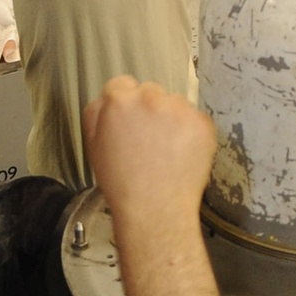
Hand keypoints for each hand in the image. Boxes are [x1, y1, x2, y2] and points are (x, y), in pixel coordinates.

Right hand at [82, 77, 215, 221]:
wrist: (154, 210)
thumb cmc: (123, 184)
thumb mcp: (93, 145)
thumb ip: (96, 113)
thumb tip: (106, 99)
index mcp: (120, 102)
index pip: (121, 85)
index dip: (124, 105)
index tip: (129, 120)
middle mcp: (151, 99)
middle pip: (149, 91)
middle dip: (148, 110)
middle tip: (147, 140)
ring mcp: (180, 110)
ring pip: (174, 104)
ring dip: (171, 119)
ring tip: (164, 151)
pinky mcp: (202, 123)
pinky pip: (194, 119)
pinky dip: (189, 133)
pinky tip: (179, 154)